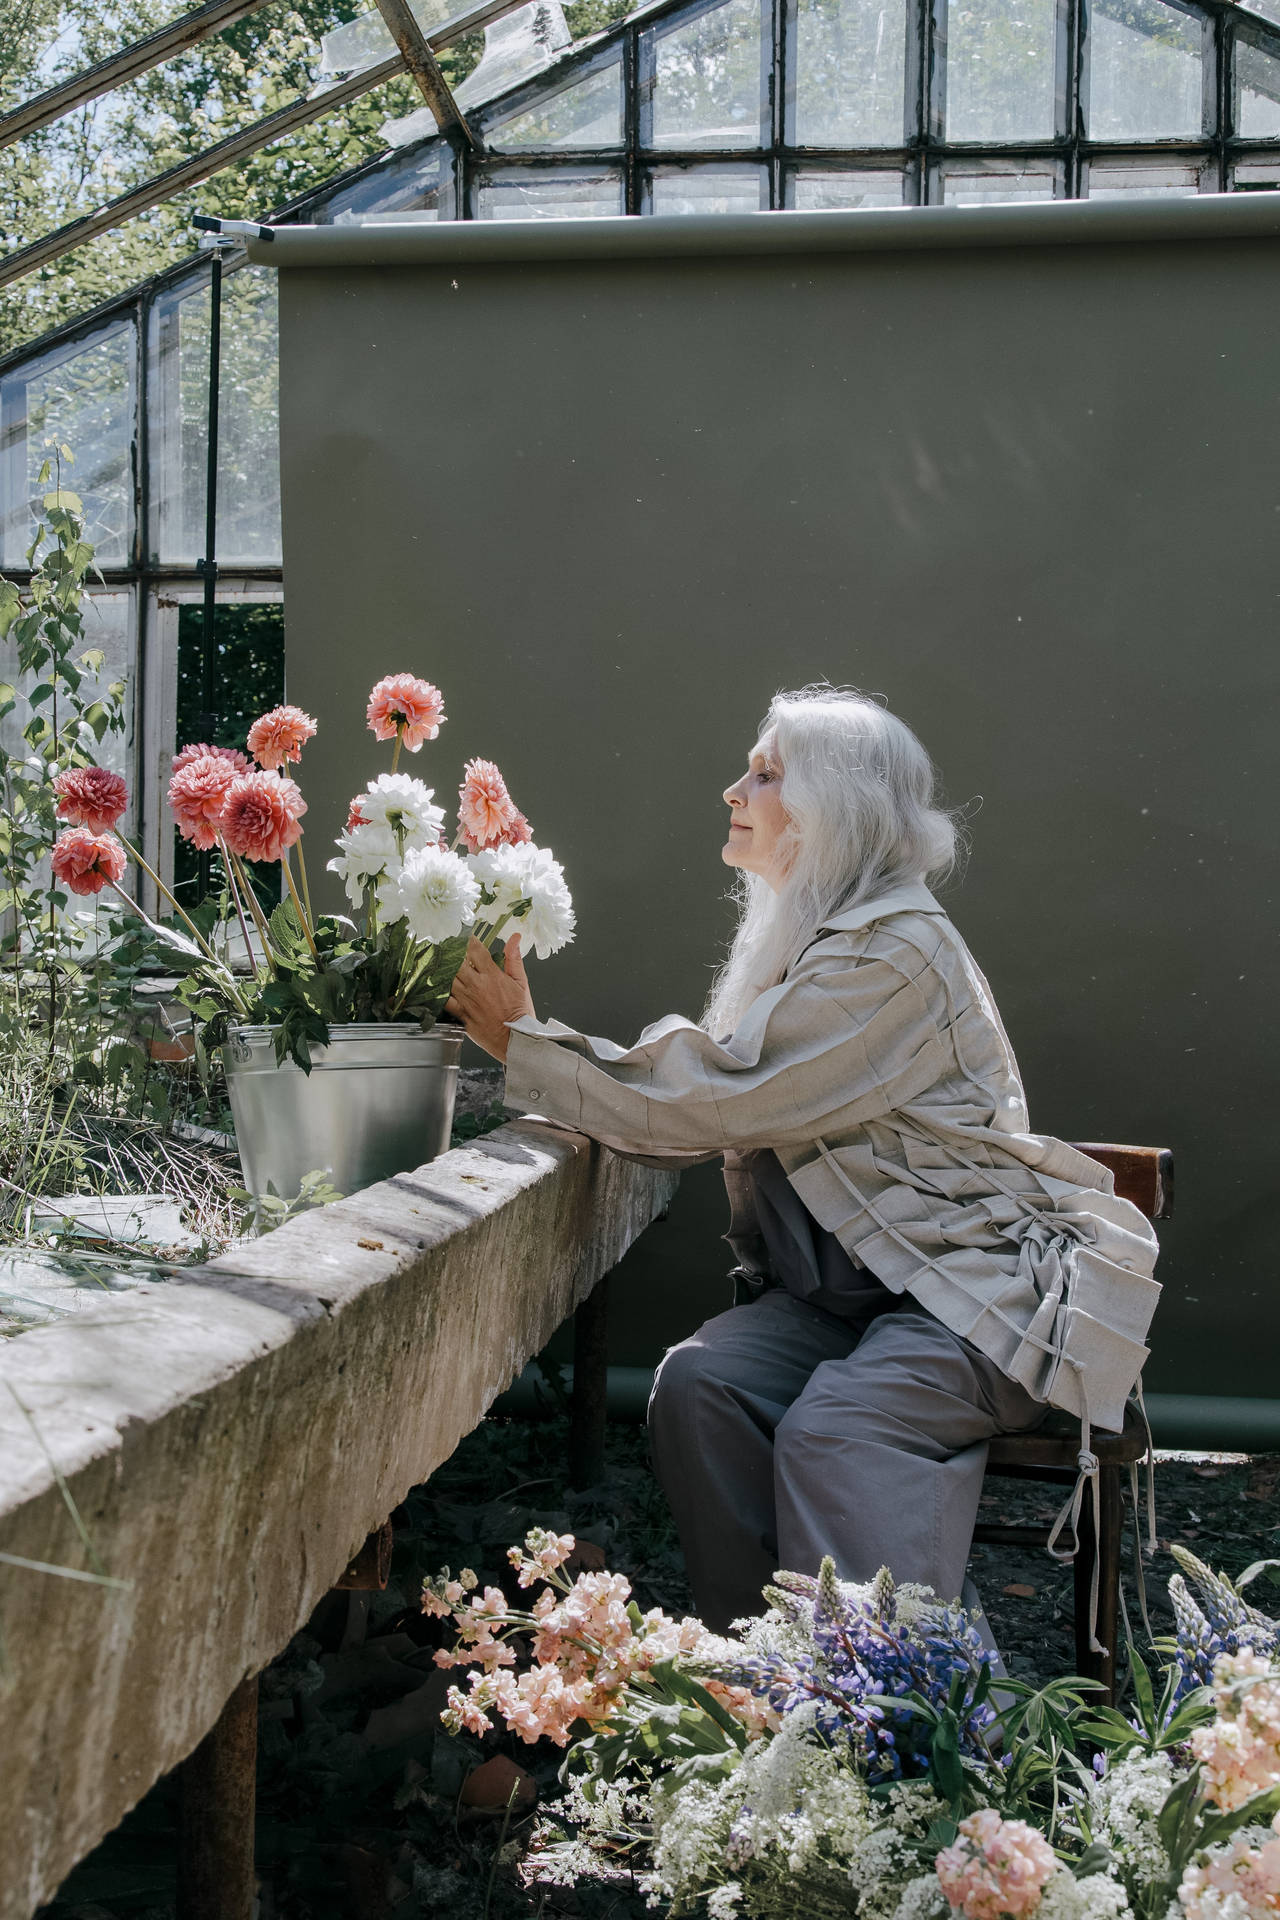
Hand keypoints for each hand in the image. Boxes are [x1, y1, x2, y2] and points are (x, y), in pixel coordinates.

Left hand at [444, 933, 534, 1062]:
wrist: (515, 1039)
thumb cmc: (520, 1013)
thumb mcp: (522, 982)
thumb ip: (514, 959)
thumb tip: (515, 937)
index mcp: (492, 976)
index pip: (475, 950)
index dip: (468, 940)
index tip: (465, 937)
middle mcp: (477, 986)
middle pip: (457, 962)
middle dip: (452, 952)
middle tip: (448, 947)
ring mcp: (467, 1000)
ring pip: (448, 978)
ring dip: (444, 969)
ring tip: (441, 962)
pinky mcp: (461, 1014)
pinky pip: (444, 1000)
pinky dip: (439, 991)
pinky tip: (437, 985)